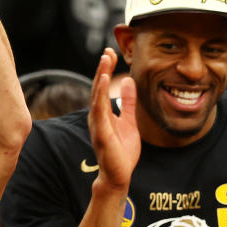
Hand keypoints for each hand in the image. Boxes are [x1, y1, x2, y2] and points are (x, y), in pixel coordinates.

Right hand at [88, 50, 138, 192]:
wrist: (119, 175)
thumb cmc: (122, 151)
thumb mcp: (130, 122)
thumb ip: (129, 103)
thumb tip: (129, 82)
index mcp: (103, 113)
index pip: (103, 87)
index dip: (106, 69)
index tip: (111, 53)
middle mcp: (97, 115)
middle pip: (98, 87)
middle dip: (103, 68)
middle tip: (107, 51)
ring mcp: (97, 123)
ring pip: (97, 95)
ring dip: (101, 76)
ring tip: (105, 60)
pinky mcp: (101, 132)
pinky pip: (99, 110)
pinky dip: (101, 94)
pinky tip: (104, 81)